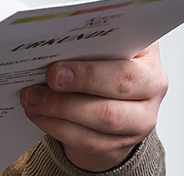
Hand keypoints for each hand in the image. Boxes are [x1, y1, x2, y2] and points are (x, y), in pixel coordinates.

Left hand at [18, 42, 166, 170]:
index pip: (126, 65)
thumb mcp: (102, 43)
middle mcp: (151, 89)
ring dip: (60, 111)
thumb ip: (83, 40)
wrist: (115, 98)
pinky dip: (59, 128)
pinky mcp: (121, 143)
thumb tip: (44, 42)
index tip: (55, 71)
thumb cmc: (105, 61)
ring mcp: (140, 120)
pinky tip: (39, 115)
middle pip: (117, 93)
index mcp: (147, 57)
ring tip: (32, 100)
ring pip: (104, 121)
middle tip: (42, 85)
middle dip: (75, 88)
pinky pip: (90, 141)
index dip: (90, 72)